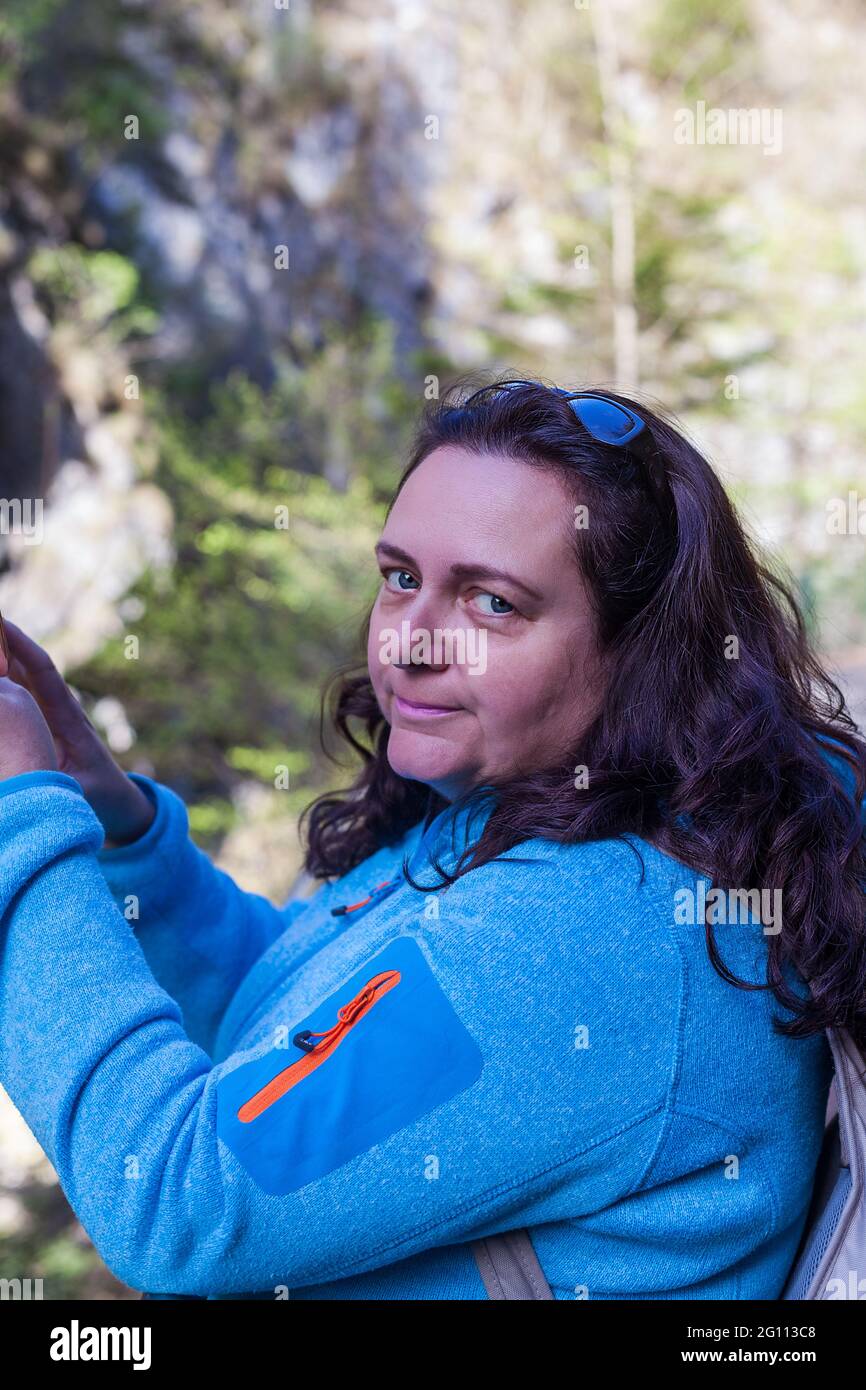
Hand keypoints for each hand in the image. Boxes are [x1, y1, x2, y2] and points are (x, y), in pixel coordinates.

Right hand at [0, 617, 155, 847]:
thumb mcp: (80, 793)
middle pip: (27, 665)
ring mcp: (50, 714)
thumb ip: (61, 788)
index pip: (43, 673)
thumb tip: (38, 785)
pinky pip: (17, 694)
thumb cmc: (103, 796)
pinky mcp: (43, 724)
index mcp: (69, 718)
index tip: (1, 622)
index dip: (22, 647)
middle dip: (4, 640)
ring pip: (19, 677)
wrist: (119, 801)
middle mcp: (60, 708)